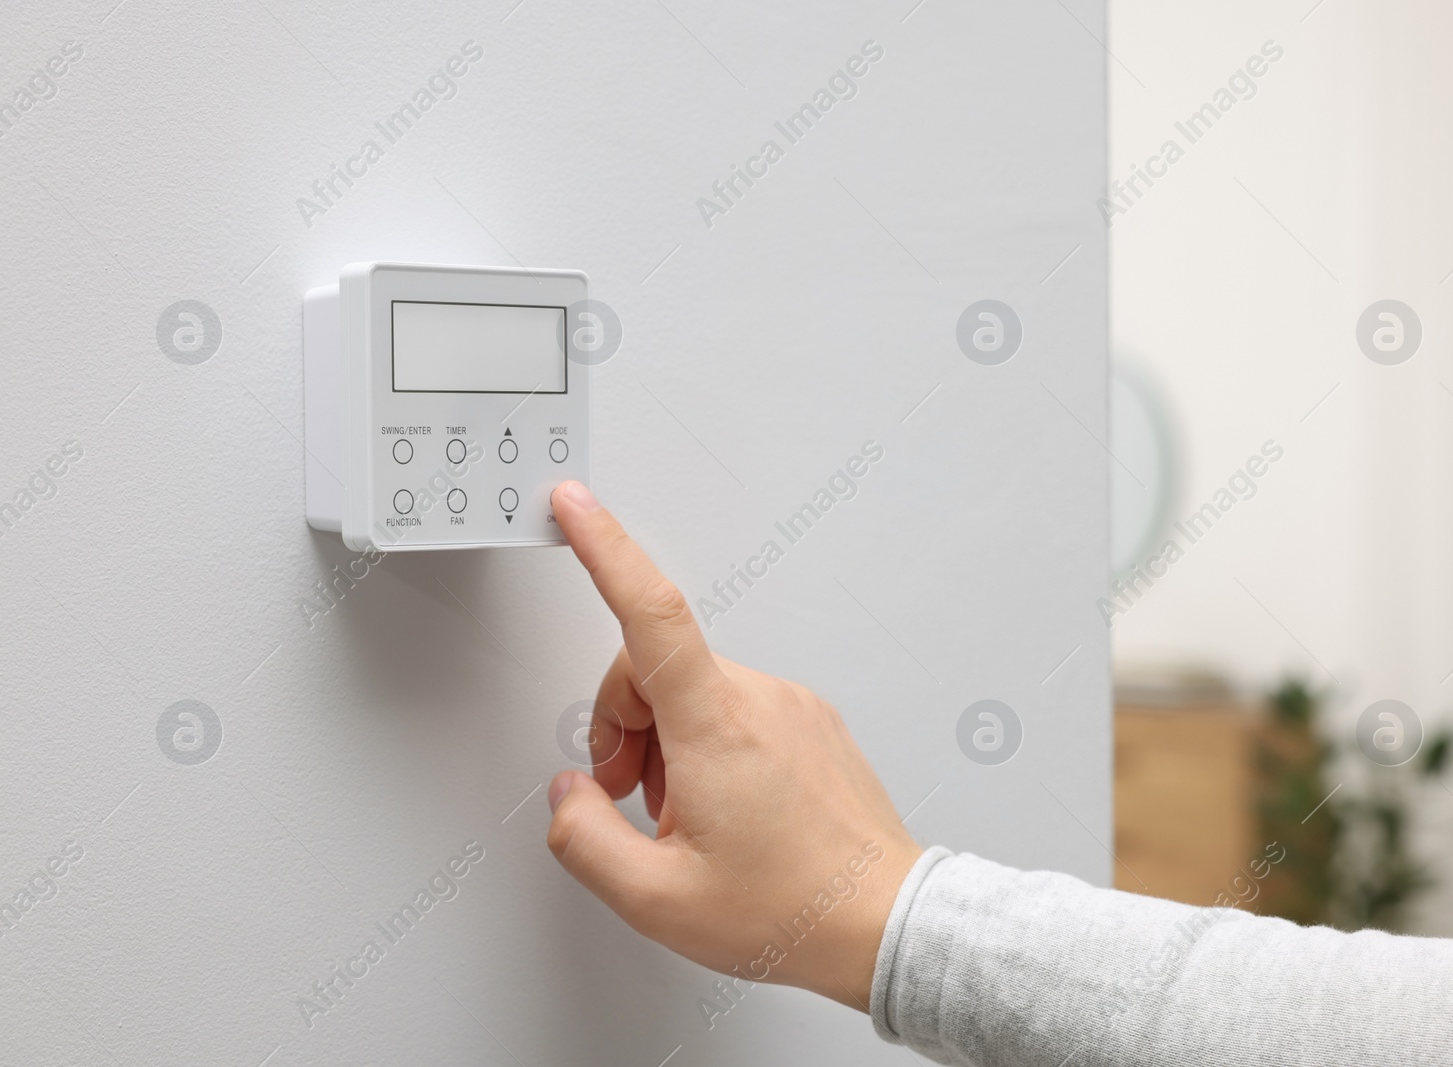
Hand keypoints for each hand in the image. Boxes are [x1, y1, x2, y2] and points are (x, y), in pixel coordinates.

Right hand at [545, 481, 922, 1009]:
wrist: (883, 923)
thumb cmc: (792, 910)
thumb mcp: (657, 900)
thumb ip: (586, 839)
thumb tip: (570, 796)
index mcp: (718, 724)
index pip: (650, 612)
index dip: (606, 549)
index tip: (576, 507)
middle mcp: (761, 698)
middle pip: (655, 669)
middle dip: (624, 726)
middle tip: (633, 798)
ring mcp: (793, 707)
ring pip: (694, 694)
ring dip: (668, 744)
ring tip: (687, 820)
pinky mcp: (813, 724)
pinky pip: (737, 711)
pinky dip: (709, 747)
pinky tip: (724, 810)